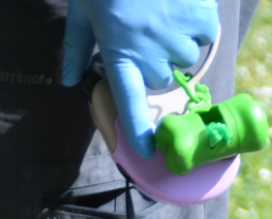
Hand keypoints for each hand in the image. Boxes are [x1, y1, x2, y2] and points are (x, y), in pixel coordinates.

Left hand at [60, 0, 218, 157]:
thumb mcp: (81, 11)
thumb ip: (74, 47)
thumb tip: (67, 81)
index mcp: (117, 50)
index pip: (129, 101)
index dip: (139, 129)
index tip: (149, 151)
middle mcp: (148, 50)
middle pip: (160, 77)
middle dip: (155, 61)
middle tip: (145, 29)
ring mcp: (176, 35)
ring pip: (186, 55)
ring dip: (178, 40)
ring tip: (163, 10)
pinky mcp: (200, 16)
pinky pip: (205, 32)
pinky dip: (197, 20)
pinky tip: (181, 1)